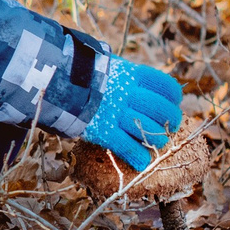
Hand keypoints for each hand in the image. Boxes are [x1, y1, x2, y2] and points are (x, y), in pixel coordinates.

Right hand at [80, 54, 184, 171]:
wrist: (56, 81)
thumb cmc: (88, 75)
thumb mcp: (112, 68)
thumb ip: (131, 79)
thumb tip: (153, 91)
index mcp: (132, 74)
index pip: (166, 86)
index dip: (173, 98)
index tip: (171, 104)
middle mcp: (127, 93)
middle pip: (162, 110)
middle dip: (171, 121)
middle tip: (169, 127)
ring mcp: (115, 113)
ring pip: (149, 131)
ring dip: (156, 140)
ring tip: (154, 143)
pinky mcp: (103, 131)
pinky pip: (128, 147)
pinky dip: (139, 157)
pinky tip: (142, 161)